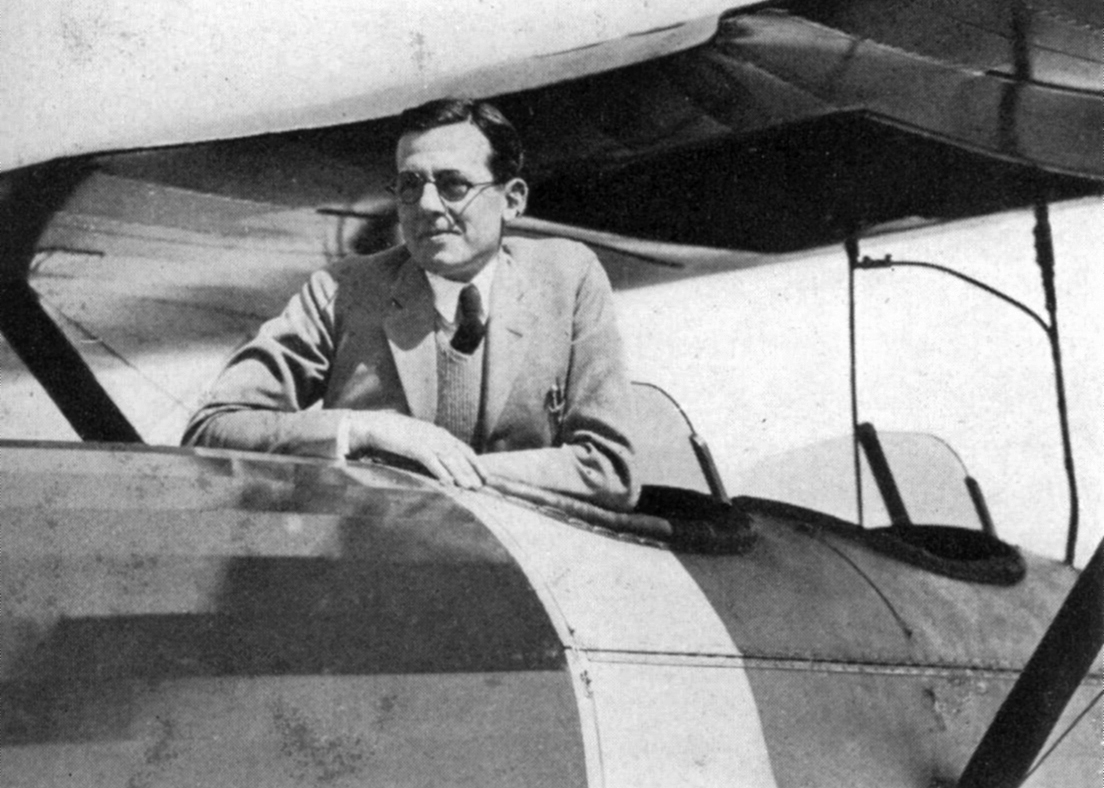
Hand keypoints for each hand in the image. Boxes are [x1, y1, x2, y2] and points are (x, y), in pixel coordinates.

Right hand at [348, 412, 486, 489]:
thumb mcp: (420, 439)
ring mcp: (426, 440)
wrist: (376, 425)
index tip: (486, 477)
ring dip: (460, 474)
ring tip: (469, 488)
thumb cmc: (397, 435)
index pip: (464, 449)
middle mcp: (437, 435)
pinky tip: (448, 483)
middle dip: (471, 472)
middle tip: (480, 487)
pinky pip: (431, 460)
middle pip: (459, 455)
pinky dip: (440, 472)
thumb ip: (433, 448)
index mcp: (440, 434)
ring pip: (448, 459)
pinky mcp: (414, 446)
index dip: (476, 463)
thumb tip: (445, 464)